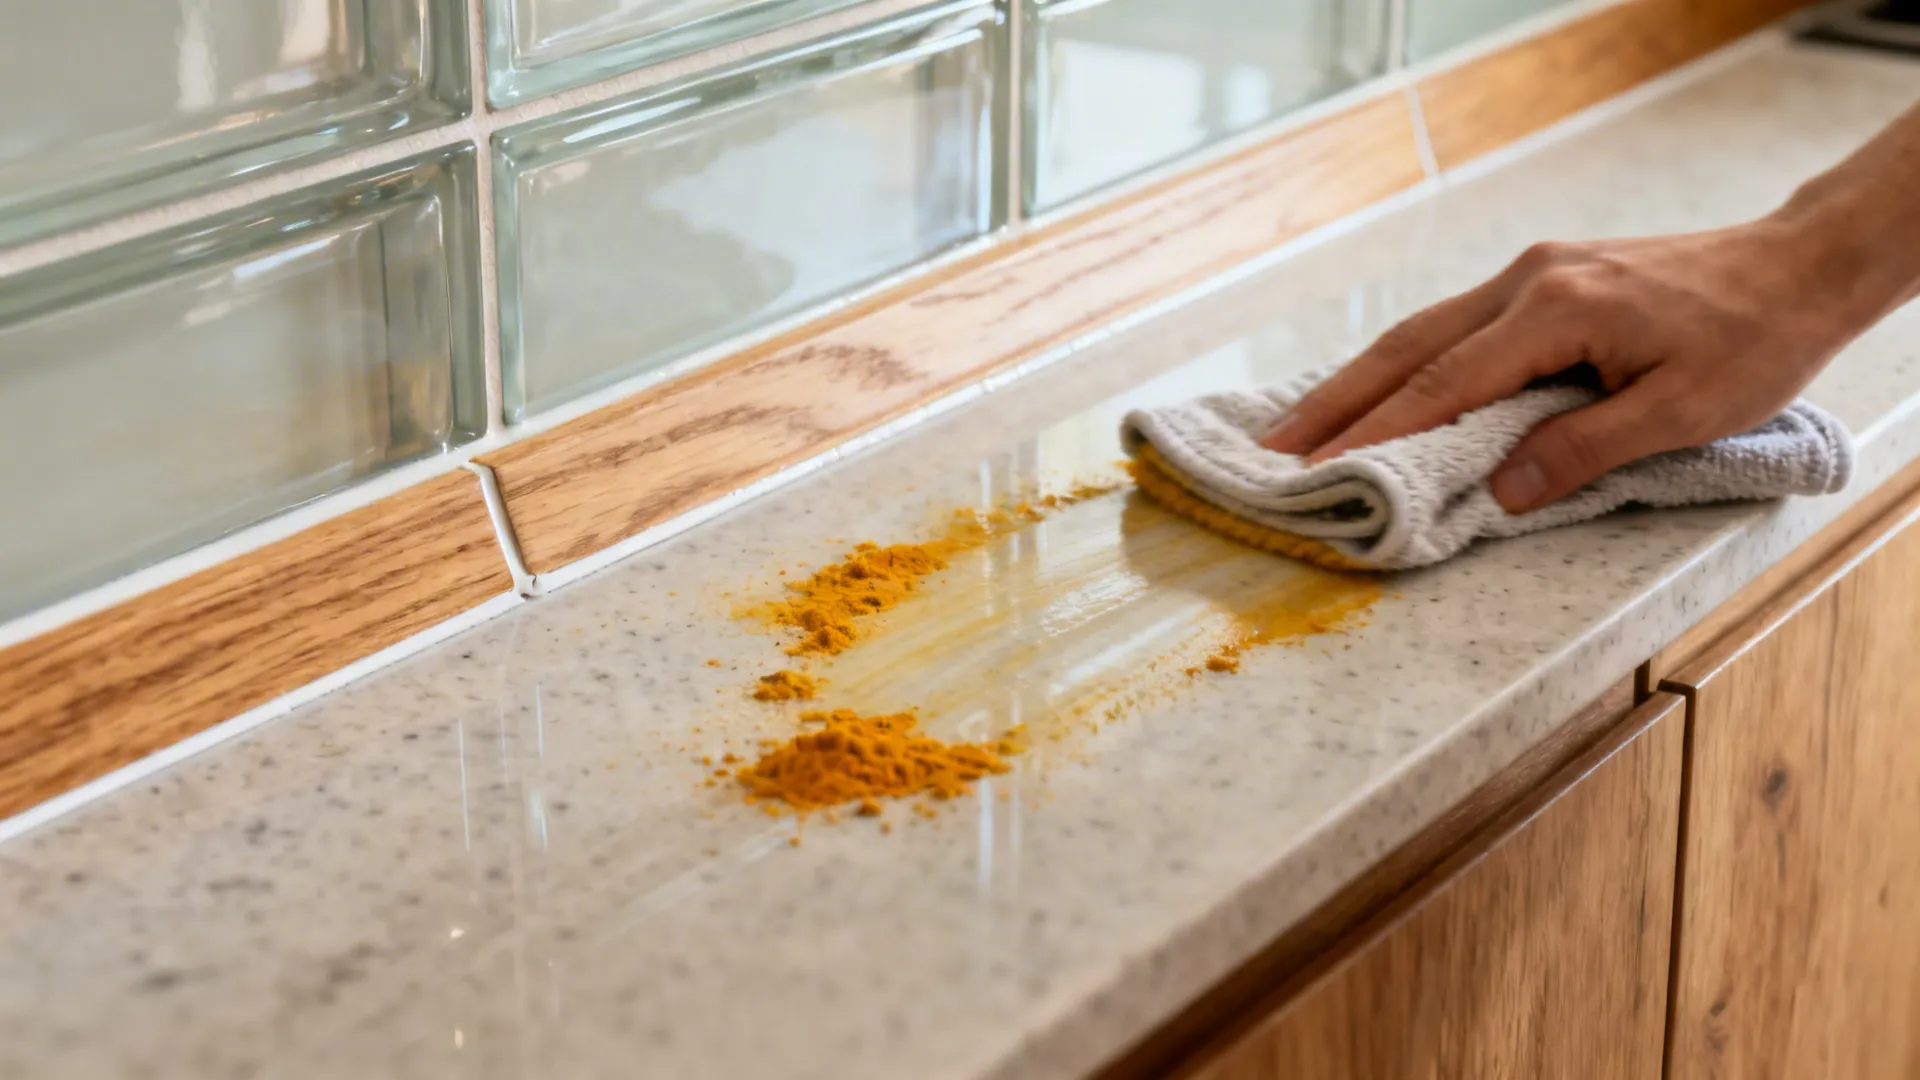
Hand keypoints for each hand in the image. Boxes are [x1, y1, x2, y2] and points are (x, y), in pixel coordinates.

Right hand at [1260, 222, 1865, 512]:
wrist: (1796, 269)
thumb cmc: (1752, 342)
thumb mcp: (1682, 411)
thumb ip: (1585, 448)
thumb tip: (1500, 491)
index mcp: (1555, 310)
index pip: (1443, 382)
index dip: (1377, 432)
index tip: (1318, 470)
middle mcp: (1528, 281)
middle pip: (1406, 347)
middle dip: (1335, 402)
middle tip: (1272, 452)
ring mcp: (1530, 274)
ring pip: (1420, 331)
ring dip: (1357, 382)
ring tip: (1299, 428)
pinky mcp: (1542, 280)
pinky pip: (1451, 326)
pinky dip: (1401, 364)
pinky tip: (1375, 391)